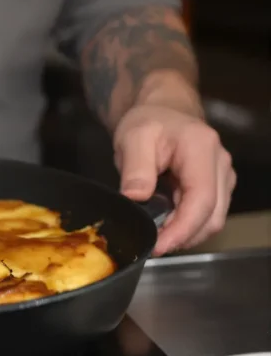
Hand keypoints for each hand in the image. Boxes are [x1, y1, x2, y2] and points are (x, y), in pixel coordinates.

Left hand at [113, 104, 235, 255]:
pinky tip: (165, 226)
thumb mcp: (132, 138)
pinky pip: (207, 215)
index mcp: (201, 149)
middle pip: (212, 216)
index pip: (201, 200)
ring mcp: (223, 176)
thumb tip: (136, 197)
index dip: (181, 230)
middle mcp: (220, 164)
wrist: (160, 111)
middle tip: (151, 245)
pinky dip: (187, 226)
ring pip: (212, 220)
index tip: (157, 245)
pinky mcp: (217, 186)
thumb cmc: (148, 122)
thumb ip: (136, 168)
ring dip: (185, 234)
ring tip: (156, 235)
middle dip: (182, 237)